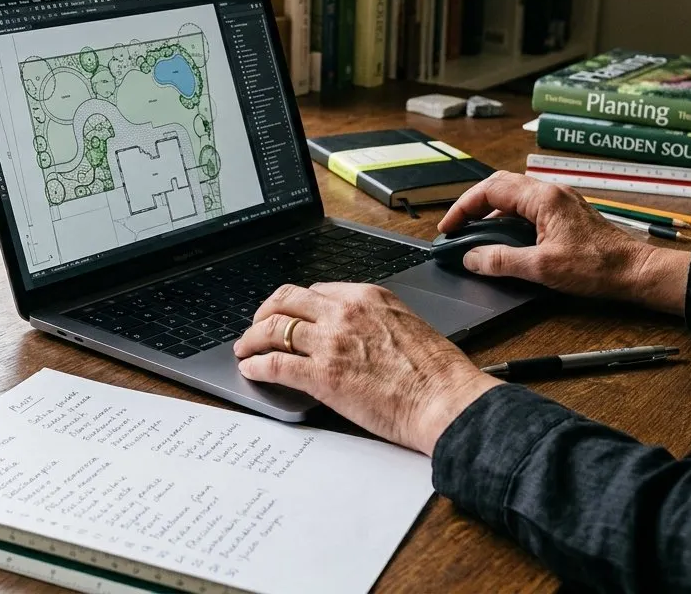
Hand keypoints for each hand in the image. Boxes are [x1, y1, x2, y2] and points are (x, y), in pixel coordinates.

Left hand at [234, 282, 500, 454]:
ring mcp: (330, 342)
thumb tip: (357, 331)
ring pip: (273, 329)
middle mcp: (344, 312)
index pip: (316, 290)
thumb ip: (375, 320)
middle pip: (286, 300)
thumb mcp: (407, 325)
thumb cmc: (437, 372)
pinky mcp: (321, 375)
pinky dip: (257, 366)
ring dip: (252, 338)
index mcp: (367, 296)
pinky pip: (276, 363)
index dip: (296, 304)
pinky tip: (251, 370)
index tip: (288, 314)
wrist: (445, 399)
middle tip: (257, 326)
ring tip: (245, 349)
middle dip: (265, 312)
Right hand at [439, 172, 690, 312]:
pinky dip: (508, 218)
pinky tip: (504, 238)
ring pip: (514, 195)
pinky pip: (528, 206)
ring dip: (490, 211)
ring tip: (475, 233)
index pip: (490, 190)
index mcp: (543, 198)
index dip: (463, 207)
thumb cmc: (597, 268)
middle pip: (500, 185)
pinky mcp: (566, 214)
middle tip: (457, 226)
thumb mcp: (542, 268)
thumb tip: (471, 258)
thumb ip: (501, 261)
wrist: (636, 272)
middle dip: (473, 204)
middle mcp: (551, 193)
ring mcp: (560, 201)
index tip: (449, 228)